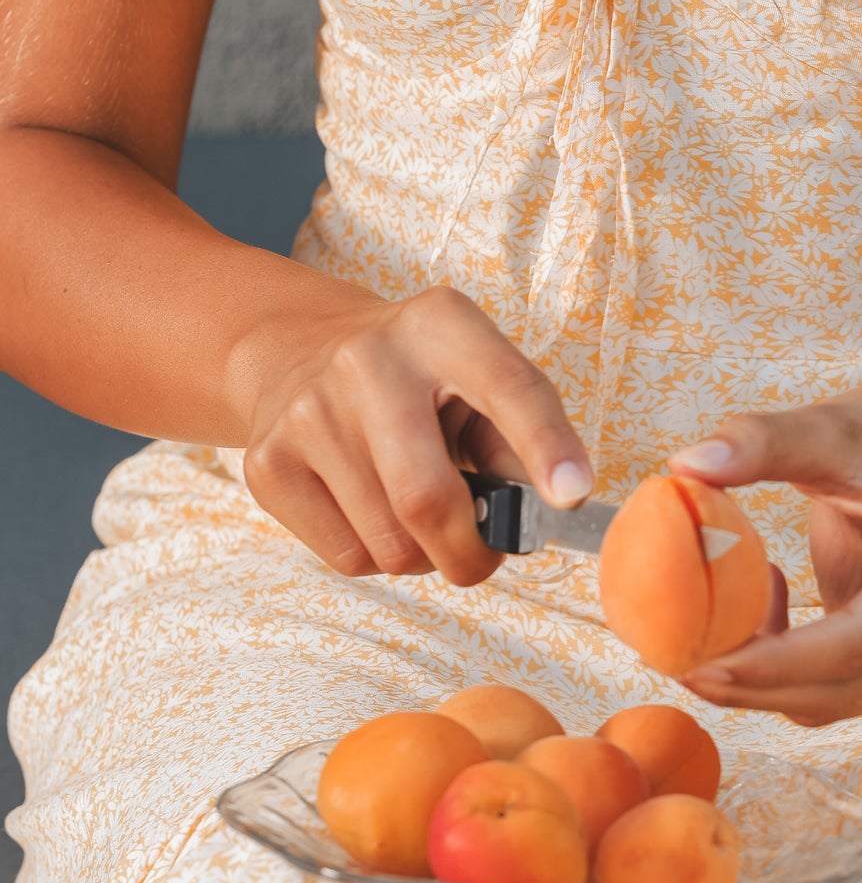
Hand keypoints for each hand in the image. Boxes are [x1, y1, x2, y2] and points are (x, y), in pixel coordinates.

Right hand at [238, 285, 592, 584]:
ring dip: (423, 556)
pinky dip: (377, 558)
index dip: (546, 445)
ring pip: (389, 542)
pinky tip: (371, 510)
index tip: (572, 497)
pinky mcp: (267, 461)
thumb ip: (518, 438)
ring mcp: (308, 411)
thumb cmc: (419, 380)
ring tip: (419, 516)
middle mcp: (368, 360)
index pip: (508, 387)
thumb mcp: (476, 378)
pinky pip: (347, 556)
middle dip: (471, 553)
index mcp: (442, 324)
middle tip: (484, 556)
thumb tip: (543, 511)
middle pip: (428, 498)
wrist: (297, 348)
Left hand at [669, 367, 861, 725]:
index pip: (856, 644)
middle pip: (846, 688)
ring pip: (839, 702)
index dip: (774, 665)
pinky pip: (842, 692)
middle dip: (756, 688)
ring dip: (767, 682)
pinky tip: (763, 610)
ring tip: (712, 624)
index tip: (698, 666)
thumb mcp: (833, 427)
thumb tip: (687, 464)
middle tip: (676, 664)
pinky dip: (789, 672)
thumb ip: (764, 441)